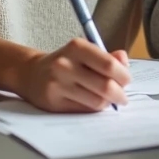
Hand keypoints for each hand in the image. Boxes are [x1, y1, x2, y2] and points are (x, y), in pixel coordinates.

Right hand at [13, 39, 131, 112]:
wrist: (31, 74)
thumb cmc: (66, 62)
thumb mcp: (84, 52)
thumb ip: (107, 57)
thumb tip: (124, 62)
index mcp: (77, 47)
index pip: (108, 64)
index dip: (123, 75)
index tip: (127, 80)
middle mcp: (65, 65)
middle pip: (105, 86)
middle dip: (120, 93)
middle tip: (123, 97)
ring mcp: (58, 85)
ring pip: (96, 101)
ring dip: (108, 103)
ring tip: (108, 100)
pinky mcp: (54, 103)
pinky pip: (84, 110)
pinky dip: (94, 109)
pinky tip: (94, 103)